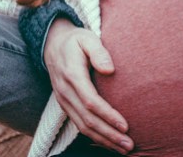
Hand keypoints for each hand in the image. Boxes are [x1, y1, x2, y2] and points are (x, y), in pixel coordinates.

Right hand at [44, 18, 133, 153]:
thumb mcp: (87, 38)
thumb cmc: (76, 40)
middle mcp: (65, 92)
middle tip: (129, 145)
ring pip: (83, 127)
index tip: (125, 125)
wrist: (53, 44)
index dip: (108, 115)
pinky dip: (94, 136)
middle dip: (109, 135)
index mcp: (72, 76)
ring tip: (123, 149)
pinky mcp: (66, 105)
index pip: (91, 102)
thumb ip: (99, 51)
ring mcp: (64, 101)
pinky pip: (79, 125)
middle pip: (87, 120)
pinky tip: (108, 142)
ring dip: (103, 140)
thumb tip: (110, 70)